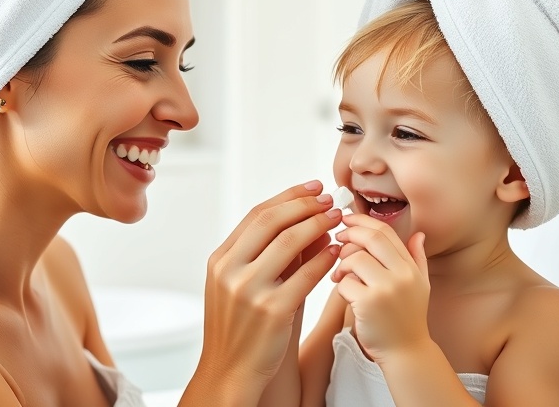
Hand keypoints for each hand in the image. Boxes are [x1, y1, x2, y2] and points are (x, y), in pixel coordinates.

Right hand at [197, 181, 341, 392]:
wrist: (231, 370)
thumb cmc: (244, 327)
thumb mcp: (246, 284)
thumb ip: (274, 255)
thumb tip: (312, 223)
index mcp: (221, 260)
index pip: (256, 215)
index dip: (288, 197)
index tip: (312, 188)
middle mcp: (231, 270)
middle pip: (271, 221)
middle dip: (305, 205)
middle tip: (329, 199)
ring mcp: (249, 289)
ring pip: (289, 242)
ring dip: (318, 225)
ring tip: (337, 219)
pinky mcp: (272, 310)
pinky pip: (305, 275)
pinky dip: (323, 258)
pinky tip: (335, 251)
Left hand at [331, 213, 429, 363]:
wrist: (406, 352)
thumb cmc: (408, 318)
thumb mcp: (420, 286)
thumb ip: (418, 258)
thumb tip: (418, 234)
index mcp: (410, 267)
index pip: (385, 232)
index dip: (363, 221)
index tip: (347, 220)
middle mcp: (402, 275)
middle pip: (371, 238)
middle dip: (349, 234)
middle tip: (338, 238)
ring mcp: (386, 288)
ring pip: (355, 258)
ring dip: (342, 264)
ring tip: (341, 275)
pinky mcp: (368, 303)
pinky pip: (346, 282)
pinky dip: (342, 286)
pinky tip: (346, 294)